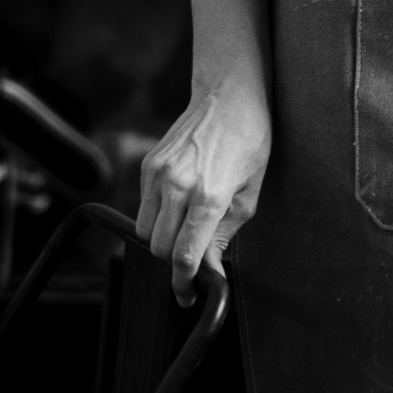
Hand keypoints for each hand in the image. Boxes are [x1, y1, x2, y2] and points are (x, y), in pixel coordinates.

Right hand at [139, 77, 271, 291]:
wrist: (228, 97)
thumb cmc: (249, 142)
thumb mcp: (249, 194)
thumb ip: (224, 235)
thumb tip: (208, 268)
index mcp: (209, 196)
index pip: (185, 256)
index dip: (184, 284)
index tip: (187, 295)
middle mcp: (177, 186)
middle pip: (159, 249)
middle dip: (174, 263)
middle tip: (191, 263)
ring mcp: (158, 174)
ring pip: (144, 232)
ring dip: (162, 242)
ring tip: (185, 233)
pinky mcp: (147, 165)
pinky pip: (142, 207)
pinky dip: (156, 218)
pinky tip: (178, 207)